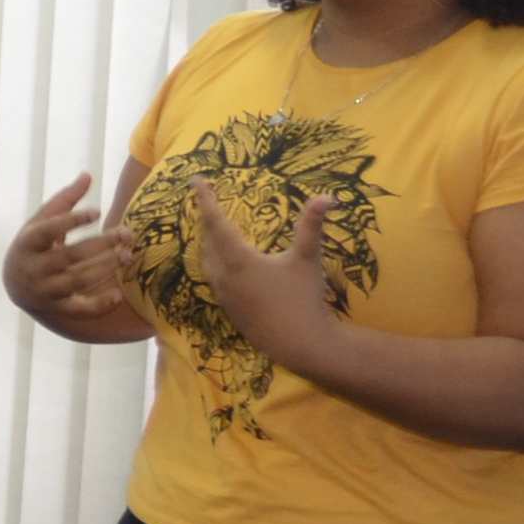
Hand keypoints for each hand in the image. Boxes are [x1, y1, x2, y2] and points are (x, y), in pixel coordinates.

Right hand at [4, 172, 144, 340]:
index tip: (98, 211)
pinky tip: (118, 293)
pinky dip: (99, 304)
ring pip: (77, 281)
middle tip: (127, 233)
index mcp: (28, 243)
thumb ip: (65, 200)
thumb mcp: (41, 221)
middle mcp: (34, 269)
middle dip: (100, 245)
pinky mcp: (57, 308)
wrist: (15, 286)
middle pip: (69, 256)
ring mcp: (45, 290)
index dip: (72, 221)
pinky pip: (79, 310)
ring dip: (105, 268)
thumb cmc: (34, 246)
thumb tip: (88, 175)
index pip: (49, 231)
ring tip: (129, 255)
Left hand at [190, 178, 338, 358]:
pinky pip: (214, 276)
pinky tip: (224, 261)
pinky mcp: (230, 308)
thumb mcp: (307, 258)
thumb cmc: (302, 298)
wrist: (298, 343)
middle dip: (206, 217)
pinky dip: (215, 260)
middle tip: (205, 198)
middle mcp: (223, 276)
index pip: (215, 222)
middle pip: (207, 240)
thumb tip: (327, 196)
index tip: (196, 180)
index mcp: (237, 260)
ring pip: (208, 260)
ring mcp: (224, 294)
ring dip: (208, 240)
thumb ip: (312, 225)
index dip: (206, 199)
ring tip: (212, 226)